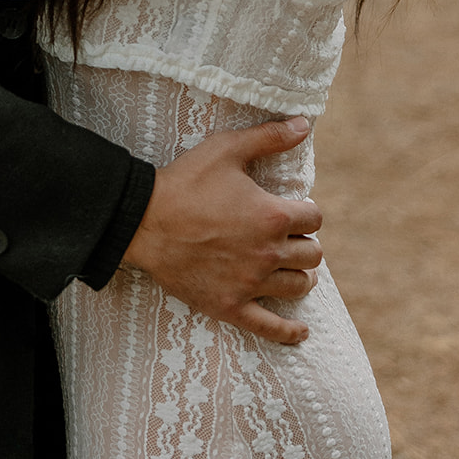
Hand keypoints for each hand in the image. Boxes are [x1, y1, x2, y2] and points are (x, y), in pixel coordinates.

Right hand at [122, 116, 322, 345]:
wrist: (143, 221)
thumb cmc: (185, 182)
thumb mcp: (226, 149)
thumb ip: (268, 137)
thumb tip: (303, 124)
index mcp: (272, 216)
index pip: (314, 218)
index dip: (306, 211)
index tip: (293, 209)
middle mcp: (268, 253)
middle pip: (311, 254)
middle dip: (303, 242)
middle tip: (286, 236)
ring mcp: (250, 283)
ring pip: (299, 286)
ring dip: (299, 274)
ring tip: (289, 268)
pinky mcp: (230, 305)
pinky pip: (270, 327)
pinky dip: (289, 332)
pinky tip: (300, 333)